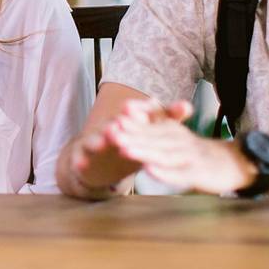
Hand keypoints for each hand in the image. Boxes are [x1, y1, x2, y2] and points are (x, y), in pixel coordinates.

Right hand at [69, 98, 193, 191]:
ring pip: (96, 138)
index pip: (136, 111)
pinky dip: (80, 160)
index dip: (142, 108)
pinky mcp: (81, 155)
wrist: (97, 159)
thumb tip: (189, 106)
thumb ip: (167, 119)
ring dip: (100, 139)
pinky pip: (79, 157)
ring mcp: (94, 140)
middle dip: (120, 123)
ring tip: (105, 140)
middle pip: (115, 123)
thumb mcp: (149, 133)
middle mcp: (110, 126)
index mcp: (127, 120)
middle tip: (124, 121)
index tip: (151, 104)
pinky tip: (82, 164)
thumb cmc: (131, 143)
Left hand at [110, 117, 255, 195]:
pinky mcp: (197, 174)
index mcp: (174, 131)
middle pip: (154, 138)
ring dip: (144, 152)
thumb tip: (145, 102)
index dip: (133, 121)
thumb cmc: (197, 151)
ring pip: (164, 154)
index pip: (151, 125)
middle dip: (131, 135)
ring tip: (124, 150)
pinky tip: (149, 171)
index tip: (115, 116)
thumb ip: (161, 122)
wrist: (233, 163)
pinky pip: (179, 174)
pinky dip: (165, 173)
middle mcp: (181, 141)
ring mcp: (189, 157)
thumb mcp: (178, 135)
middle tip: (111, 132)